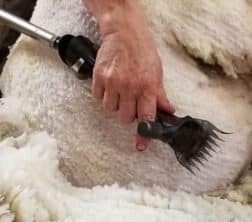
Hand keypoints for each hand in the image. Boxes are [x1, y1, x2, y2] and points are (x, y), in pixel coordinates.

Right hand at [84, 0, 174, 149]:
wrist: (124, 32)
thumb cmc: (142, 50)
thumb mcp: (157, 72)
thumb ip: (160, 95)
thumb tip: (168, 111)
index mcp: (147, 87)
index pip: (146, 117)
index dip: (144, 134)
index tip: (140, 145)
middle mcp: (129, 86)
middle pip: (125, 117)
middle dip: (128, 113)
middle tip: (130, 101)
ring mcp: (112, 82)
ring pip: (110, 109)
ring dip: (115, 104)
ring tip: (119, 89)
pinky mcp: (99, 77)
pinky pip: (98, 97)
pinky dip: (103, 94)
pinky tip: (109, 84)